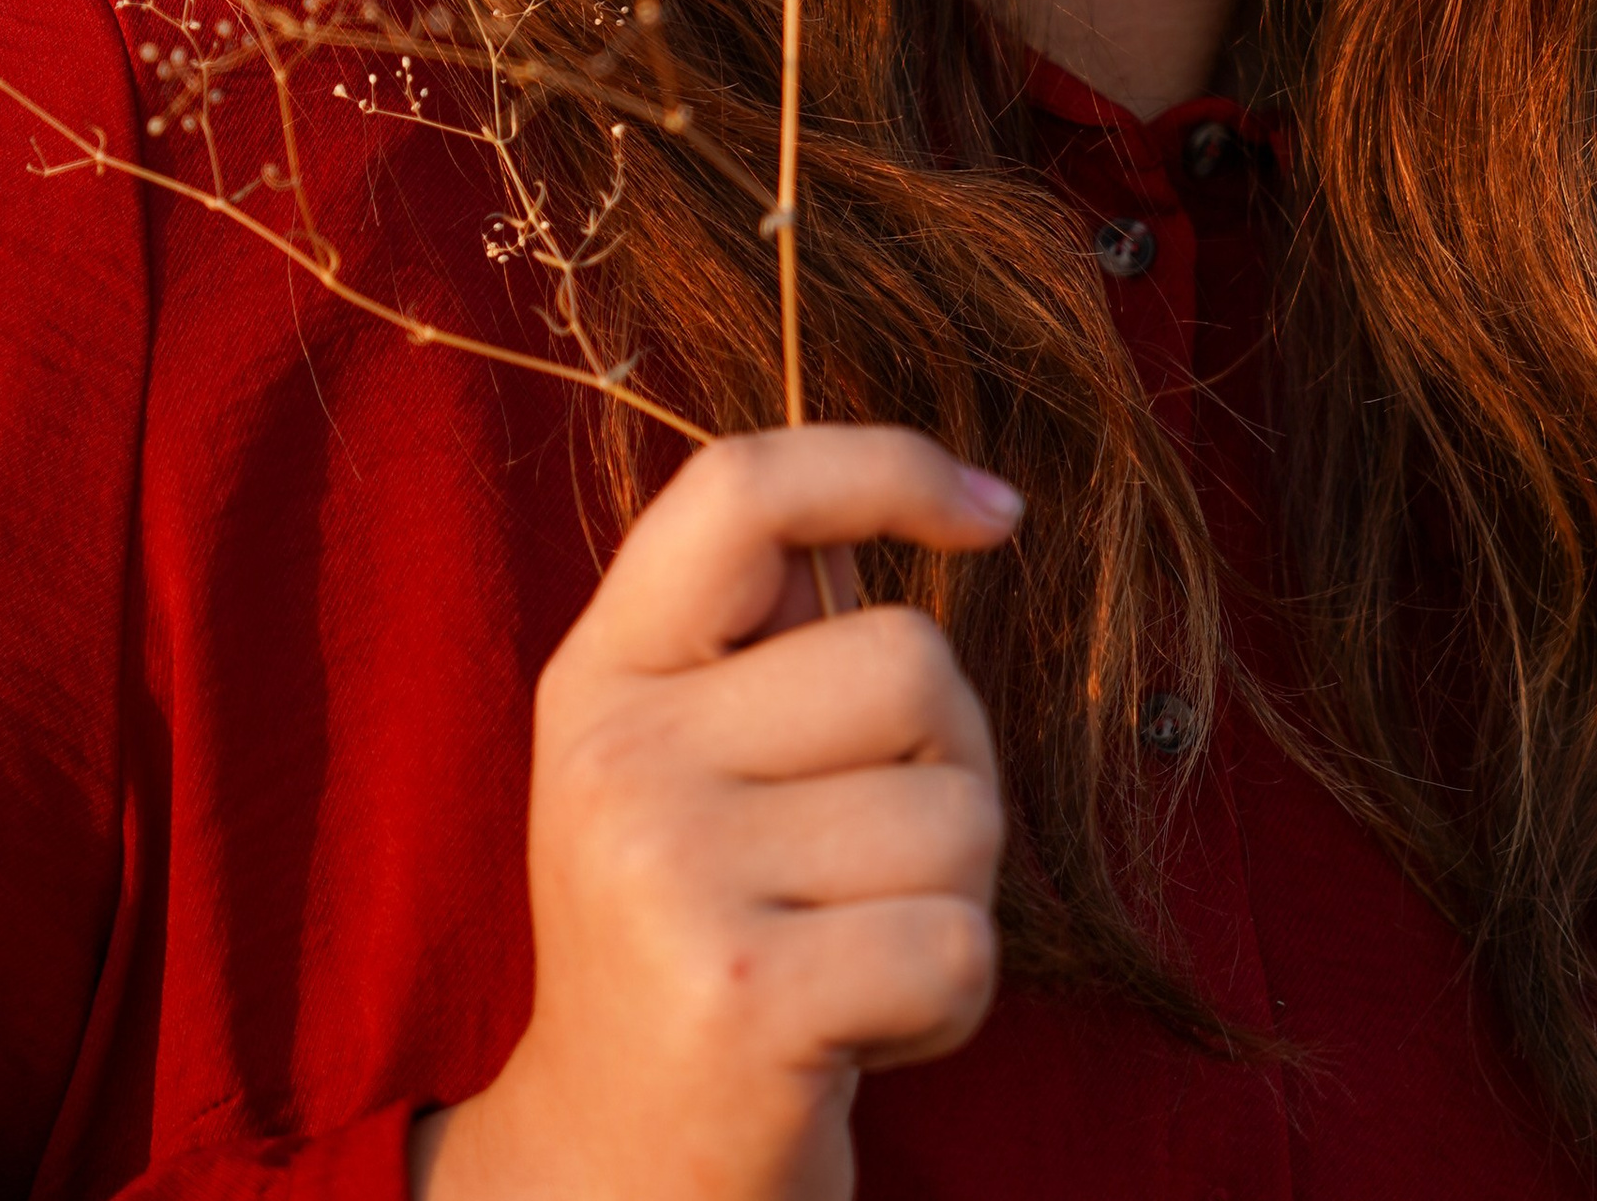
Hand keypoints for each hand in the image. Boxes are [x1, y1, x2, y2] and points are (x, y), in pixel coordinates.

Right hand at [410, 425, 1023, 1200]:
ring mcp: (668, 873)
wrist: (613, 1173)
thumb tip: (958, 501)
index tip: (994, 512)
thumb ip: (779, 637)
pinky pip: (960, 941)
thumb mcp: (689, 763)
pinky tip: (862, 1029)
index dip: (884, 466)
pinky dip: (951, 1000)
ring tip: (849, 949)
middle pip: (911, 659)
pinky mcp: (741, 996)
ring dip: (950, 895)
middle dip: (947, 762)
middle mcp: (616, 757)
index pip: (741, 488)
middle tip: (859, 861)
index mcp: (603, 673)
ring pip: (959, 808)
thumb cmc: (701, 935)